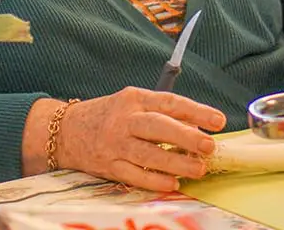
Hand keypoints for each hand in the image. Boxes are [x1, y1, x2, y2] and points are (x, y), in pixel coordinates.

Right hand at [53, 87, 226, 191]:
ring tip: (198, 169)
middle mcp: (123, 120)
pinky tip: (173, 183)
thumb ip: (162, 113)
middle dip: (186, 137)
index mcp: (133, 99)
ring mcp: (114, 144)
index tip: (218, 121)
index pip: (169, 102)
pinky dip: (155, 181)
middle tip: (209, 147)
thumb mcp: (131, 104)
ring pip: (149, 155)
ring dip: (176, 163)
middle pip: (158, 127)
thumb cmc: (107, 116)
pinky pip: (135, 175)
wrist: (65, 131)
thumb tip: (198, 127)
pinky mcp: (108, 165)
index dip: (196, 111)